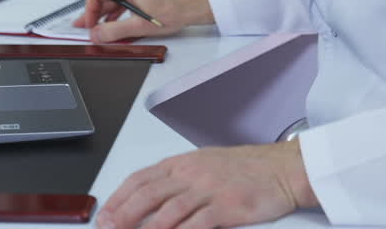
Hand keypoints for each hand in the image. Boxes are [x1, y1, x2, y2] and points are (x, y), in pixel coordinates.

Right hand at [72, 0, 212, 42]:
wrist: (194, 6)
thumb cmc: (174, 10)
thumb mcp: (140, 25)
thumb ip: (115, 31)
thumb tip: (97, 34)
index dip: (89, 11)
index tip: (89, 25)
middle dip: (95, 13)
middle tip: (86, 27)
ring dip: (106, 14)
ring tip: (100, 29)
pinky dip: (118, 11)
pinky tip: (117, 24)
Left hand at [95, 142, 318, 228]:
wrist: (280, 169)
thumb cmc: (244, 168)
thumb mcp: (203, 165)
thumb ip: (177, 180)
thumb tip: (148, 197)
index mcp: (181, 163)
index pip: (139, 179)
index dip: (118, 198)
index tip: (105, 215)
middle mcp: (190, 174)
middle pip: (147, 194)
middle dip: (123, 214)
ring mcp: (208, 189)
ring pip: (167, 211)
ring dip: (146, 228)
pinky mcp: (225, 206)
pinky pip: (196, 223)